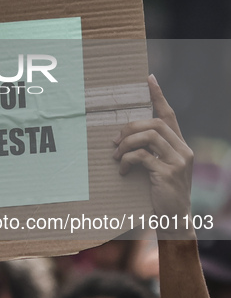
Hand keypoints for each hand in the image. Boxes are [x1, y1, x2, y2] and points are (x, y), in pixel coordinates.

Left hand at [112, 75, 194, 238]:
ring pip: (149, 137)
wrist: (174, 218)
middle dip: (130, 128)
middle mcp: (183, 149)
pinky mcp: (168, 173)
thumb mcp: (157, 167)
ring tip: (116, 156)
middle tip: (114, 141)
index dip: (158, 96)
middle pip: (154, 123)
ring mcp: (178, 161)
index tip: (148, 78)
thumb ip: (148, 151)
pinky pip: (143, 157)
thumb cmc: (160, 191)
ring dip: (126, 144)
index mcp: (180, 145)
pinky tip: (123, 170)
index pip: (169, 114)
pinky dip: (128, 161)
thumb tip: (121, 137)